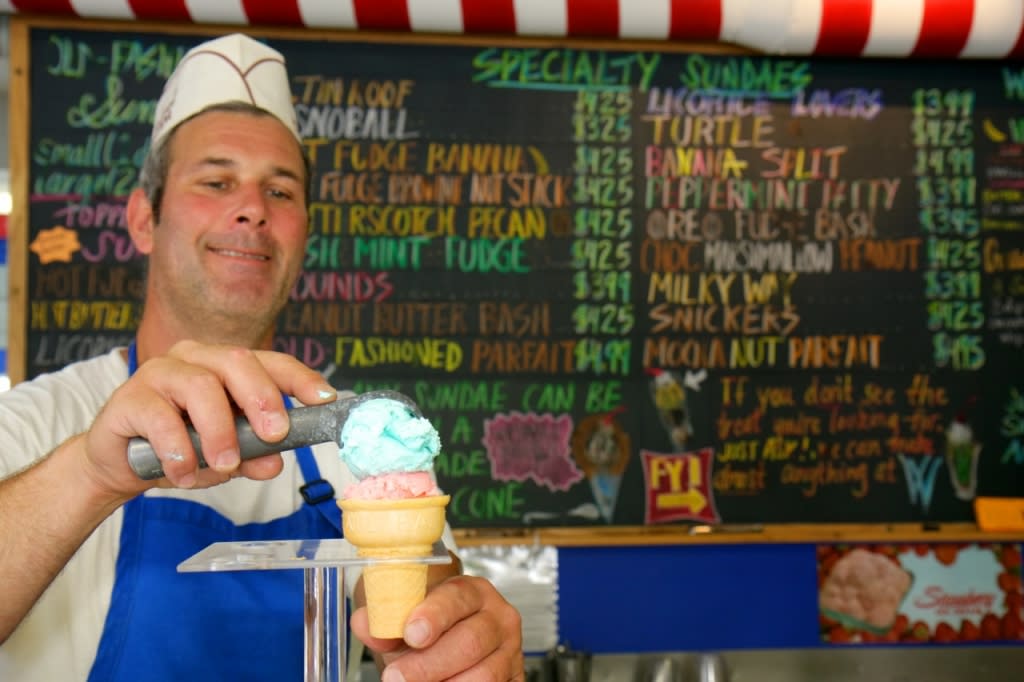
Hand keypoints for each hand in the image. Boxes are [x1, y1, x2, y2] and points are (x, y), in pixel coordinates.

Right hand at [79, 340, 335, 501]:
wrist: (121, 463)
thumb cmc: (182, 448)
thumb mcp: (227, 456)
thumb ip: (253, 455)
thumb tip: (273, 462)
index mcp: (227, 366)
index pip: (271, 362)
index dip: (300, 378)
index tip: (324, 400)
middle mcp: (196, 359)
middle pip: (237, 362)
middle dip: (263, 398)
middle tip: (275, 436)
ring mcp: (160, 372)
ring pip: (200, 386)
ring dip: (219, 431)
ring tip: (225, 466)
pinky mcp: (129, 397)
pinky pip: (159, 417)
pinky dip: (178, 449)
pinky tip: (184, 473)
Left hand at [352, 573, 524, 680]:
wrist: (456, 639)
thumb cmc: (435, 627)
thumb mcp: (410, 619)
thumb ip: (386, 622)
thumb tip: (365, 623)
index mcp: (474, 592)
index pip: (457, 598)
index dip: (434, 616)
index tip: (411, 633)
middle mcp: (498, 618)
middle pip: (469, 642)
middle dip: (428, 664)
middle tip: (396, 677)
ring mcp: (509, 651)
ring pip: (482, 675)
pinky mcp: (513, 677)